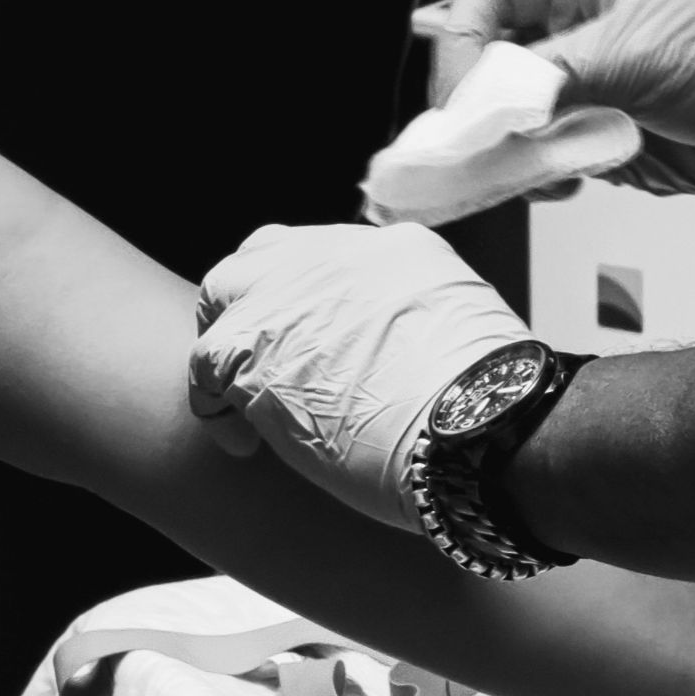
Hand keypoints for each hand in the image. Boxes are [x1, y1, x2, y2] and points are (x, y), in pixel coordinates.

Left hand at [189, 223, 528, 528]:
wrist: (480, 425)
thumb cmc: (491, 408)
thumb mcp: (470, 334)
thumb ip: (424, 324)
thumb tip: (409, 357)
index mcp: (395, 251)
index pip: (325, 258)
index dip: (307, 300)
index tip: (312, 343)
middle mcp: (335, 256)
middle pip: (263, 255)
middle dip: (253, 304)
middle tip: (259, 361)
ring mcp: (288, 293)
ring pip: (223, 295)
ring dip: (227, 349)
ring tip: (240, 402)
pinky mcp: (252, 343)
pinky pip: (203, 364)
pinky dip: (214, 406)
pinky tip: (241, 444)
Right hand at [431, 0, 694, 196]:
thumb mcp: (637, 53)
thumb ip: (554, 76)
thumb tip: (491, 104)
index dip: (462, 39)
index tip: (463, 91)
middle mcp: (570, 40)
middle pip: (484, 66)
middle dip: (475, 107)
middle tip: (475, 138)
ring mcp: (580, 94)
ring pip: (504, 122)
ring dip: (503, 151)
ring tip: (522, 165)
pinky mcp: (593, 142)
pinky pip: (537, 162)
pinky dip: (535, 179)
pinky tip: (560, 179)